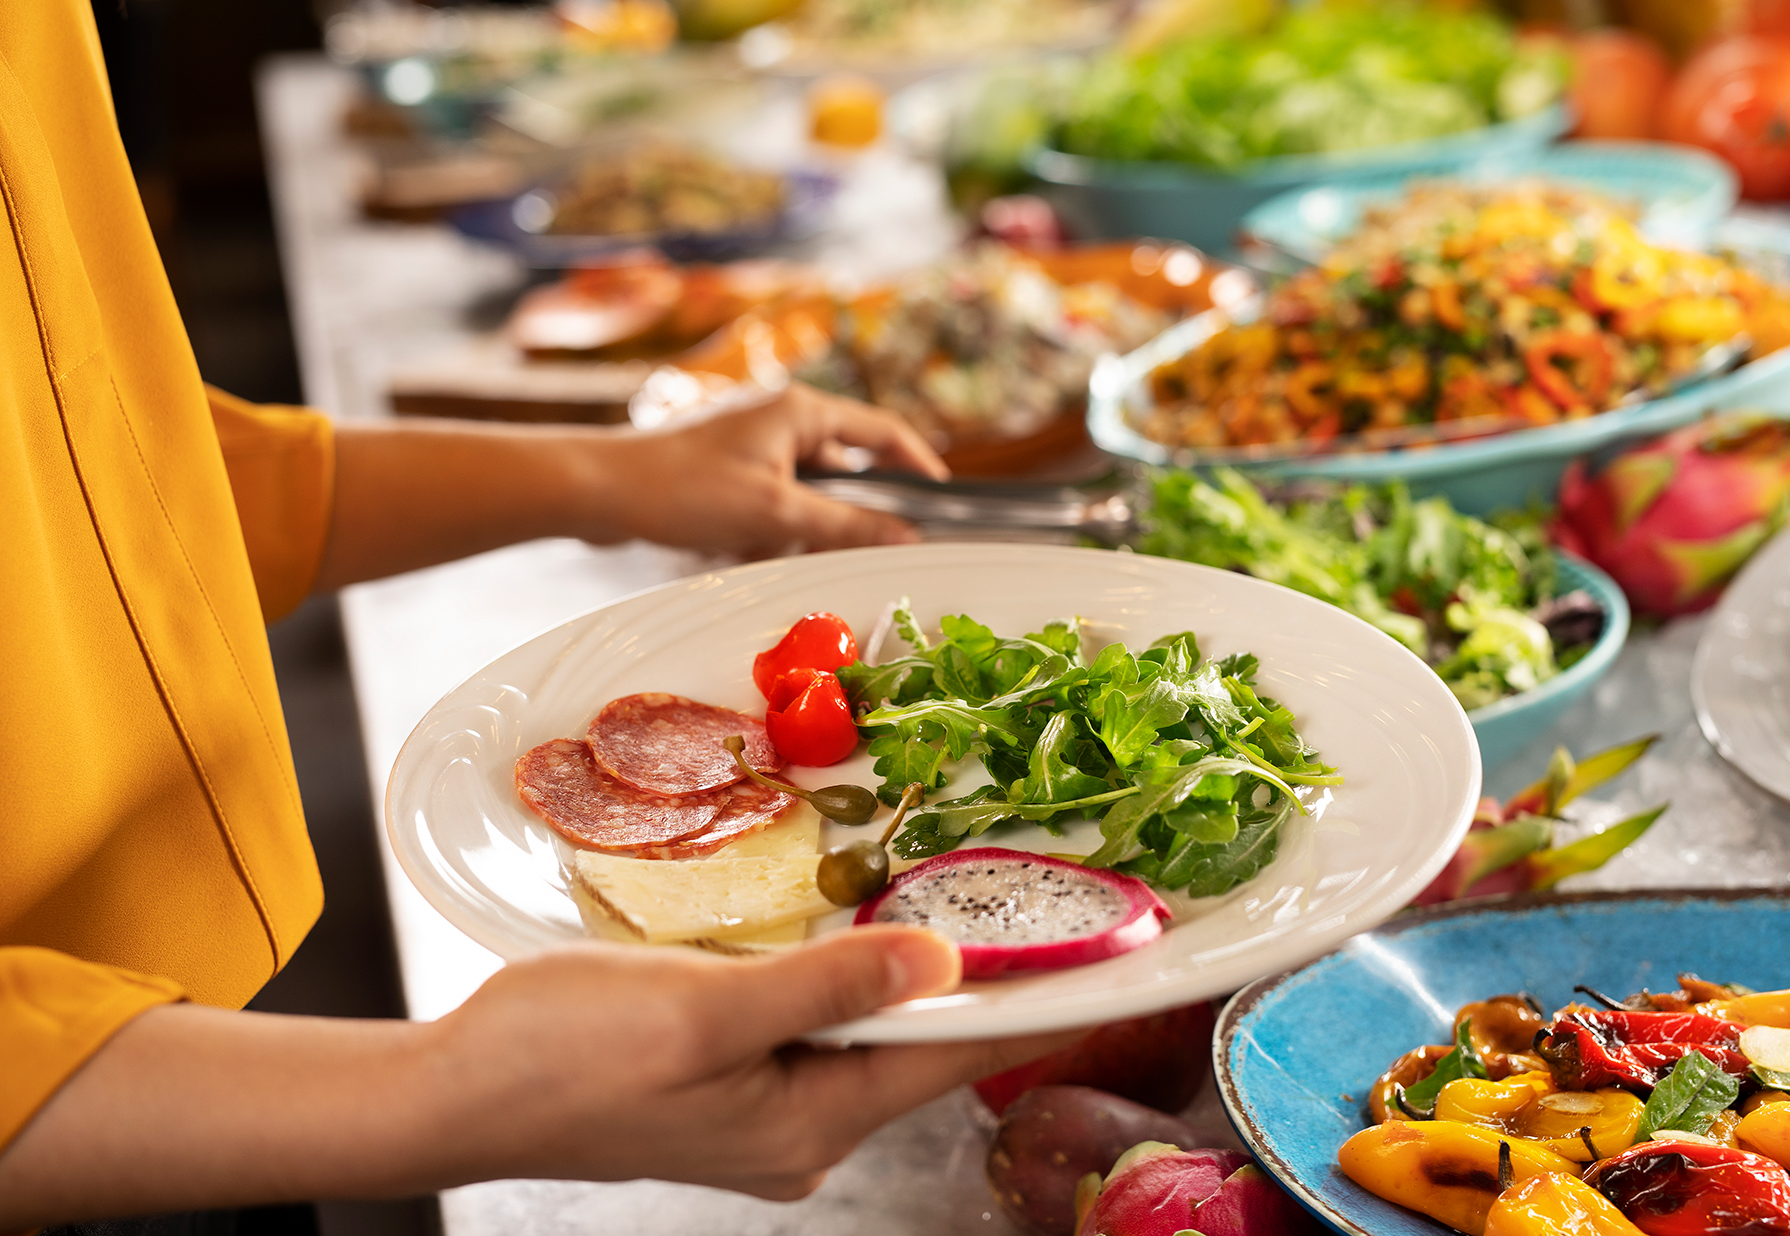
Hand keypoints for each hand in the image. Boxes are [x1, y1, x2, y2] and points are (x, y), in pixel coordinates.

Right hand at [0, 927, 1073, 1225]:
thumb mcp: (705, 1010)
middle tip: (1035, 897)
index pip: (950, 1056)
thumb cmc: (567, 1052)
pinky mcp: (726, 1081)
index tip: (1099, 958)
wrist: (454, 1093)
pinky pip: (814, 1024)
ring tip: (969, 900)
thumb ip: (827, 985)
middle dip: (975, 976)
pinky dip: (846, 975)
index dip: (1028, 1002)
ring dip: (908, 969)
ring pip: (865, 1030)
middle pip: (915, 1045)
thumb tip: (944, 965)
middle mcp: (801, 1126)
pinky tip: (856, 928)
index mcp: (810, 1121)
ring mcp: (762, 1108)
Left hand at [581, 384, 949, 559]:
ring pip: (805, 492)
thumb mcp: (775, 513)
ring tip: (764, 544)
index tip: (944, 501)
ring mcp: (754, 441)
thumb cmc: (684, 490)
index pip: (883, 432)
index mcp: (802, 409)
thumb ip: (846, 525)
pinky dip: (767, 529)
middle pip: (844, 467)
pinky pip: (772, 502)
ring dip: (796, 526)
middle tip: (853, 547)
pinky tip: (737, 547)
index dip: (919, 466)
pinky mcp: (729, 467)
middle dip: (842, 513)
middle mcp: (782, 416)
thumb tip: (904, 537)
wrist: (599, 492)